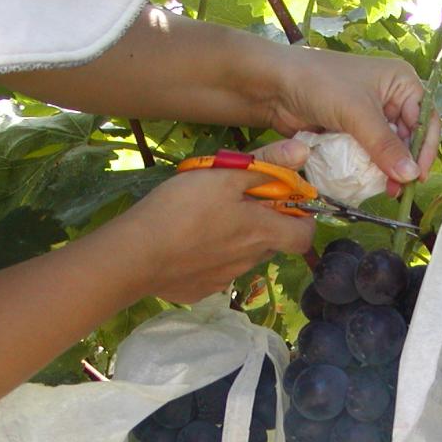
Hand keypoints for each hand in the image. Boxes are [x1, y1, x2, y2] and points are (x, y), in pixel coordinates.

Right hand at [114, 139, 314, 302]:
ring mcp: (225, 279)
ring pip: (243, 256)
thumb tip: (303, 152)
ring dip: (235, 239)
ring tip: (205, 220)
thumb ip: (265, 164)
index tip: (285, 202)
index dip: (303, 219)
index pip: (305, 236)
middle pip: (272, 243)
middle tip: (236, 202)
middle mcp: (250, 261)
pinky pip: (215, 271)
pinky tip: (186, 244)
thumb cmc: (183, 208)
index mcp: (263, 233)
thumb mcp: (224, 175)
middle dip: (264, 224)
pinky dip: (209, 258)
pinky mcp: (200, 290)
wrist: (136, 255)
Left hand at [267, 47, 440, 194]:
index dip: (425, 149)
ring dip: (387, 170)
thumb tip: (412, 176)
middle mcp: (390, 98)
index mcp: (401, 82)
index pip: (425, 119)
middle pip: (408, 137)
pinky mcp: (352, 132)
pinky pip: (369, 154)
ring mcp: (370, 116)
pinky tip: (369, 183)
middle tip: (399, 188)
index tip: (418, 175)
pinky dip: (369, 168)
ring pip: (388, 149)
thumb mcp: (357, 114)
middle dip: (405, 163)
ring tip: (385, 190)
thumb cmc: (321, 85)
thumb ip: (385, 146)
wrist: (276, 86)